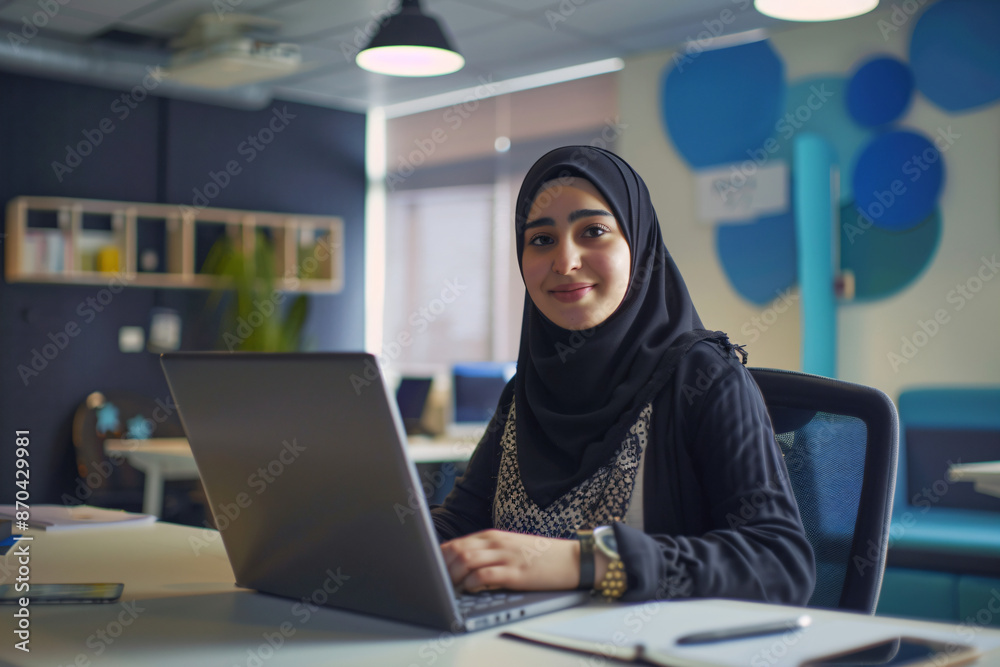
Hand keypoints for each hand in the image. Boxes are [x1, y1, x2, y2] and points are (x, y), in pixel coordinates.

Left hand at [440, 529, 579, 592]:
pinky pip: (485, 575)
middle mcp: (497, 543)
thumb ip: (488, 553)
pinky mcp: (516, 573)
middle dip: (442, 568)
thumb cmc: (540, 556)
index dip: (440, 558)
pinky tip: (469, 589)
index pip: (457, 543)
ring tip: (451, 588)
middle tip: (438, 583)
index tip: (431, 571)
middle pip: (457, 550)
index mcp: (493, 536)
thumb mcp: (510, 548)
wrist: (573, 558)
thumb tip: (461, 567)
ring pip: (467, 561)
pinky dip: (471, 583)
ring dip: (454, 576)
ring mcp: (507, 557)